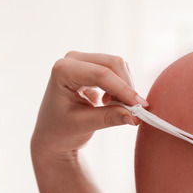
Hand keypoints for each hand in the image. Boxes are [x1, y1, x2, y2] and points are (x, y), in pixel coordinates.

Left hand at [31, 51, 147, 161]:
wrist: (52, 133)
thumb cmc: (60, 130)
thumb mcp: (83, 125)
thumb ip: (109, 118)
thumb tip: (136, 116)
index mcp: (62, 70)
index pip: (101, 74)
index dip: (123, 89)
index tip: (139, 107)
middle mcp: (72, 59)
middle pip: (113, 63)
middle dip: (126, 87)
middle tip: (133, 111)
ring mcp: (83, 60)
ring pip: (118, 65)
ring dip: (125, 87)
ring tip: (116, 108)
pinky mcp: (93, 65)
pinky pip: (117, 70)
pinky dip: (122, 86)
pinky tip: (111, 102)